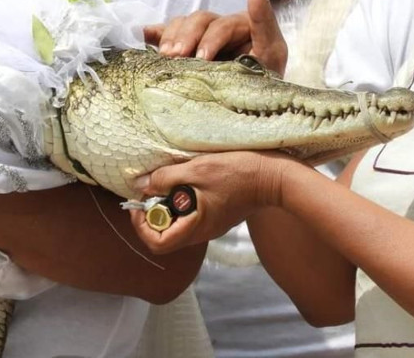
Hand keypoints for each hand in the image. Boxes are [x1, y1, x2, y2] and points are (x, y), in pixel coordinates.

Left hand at [129, 150, 292, 253]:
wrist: (272, 176)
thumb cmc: (236, 173)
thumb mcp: (196, 169)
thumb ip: (165, 178)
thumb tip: (141, 184)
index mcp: (195, 228)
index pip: (157, 244)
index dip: (142, 225)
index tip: (143, 201)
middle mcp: (202, 233)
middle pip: (165, 236)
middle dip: (154, 213)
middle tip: (157, 188)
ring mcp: (212, 226)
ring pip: (179, 225)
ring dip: (169, 206)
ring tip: (173, 182)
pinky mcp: (219, 216)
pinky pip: (192, 216)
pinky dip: (183, 202)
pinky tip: (191, 181)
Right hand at [143, 0, 287, 73]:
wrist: (253, 105)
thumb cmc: (265, 79)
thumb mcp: (272, 52)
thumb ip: (265, 22)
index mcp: (241, 23)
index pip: (222, 25)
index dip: (210, 39)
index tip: (201, 58)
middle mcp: (219, 25)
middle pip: (199, 21)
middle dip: (186, 39)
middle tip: (177, 60)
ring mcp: (201, 36)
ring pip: (181, 24)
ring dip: (171, 39)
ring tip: (165, 58)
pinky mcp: (185, 48)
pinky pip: (166, 34)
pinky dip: (154, 34)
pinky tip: (142, 36)